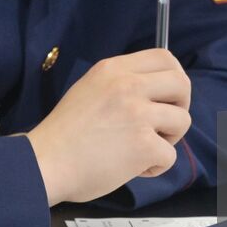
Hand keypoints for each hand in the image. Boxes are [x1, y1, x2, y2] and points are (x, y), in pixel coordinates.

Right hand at [25, 49, 191, 204]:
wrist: (44, 163)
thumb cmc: (64, 134)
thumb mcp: (89, 89)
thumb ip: (120, 84)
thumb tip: (154, 91)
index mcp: (113, 69)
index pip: (164, 57)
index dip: (174, 77)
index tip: (168, 96)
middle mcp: (128, 85)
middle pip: (181, 83)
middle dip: (181, 105)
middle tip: (164, 125)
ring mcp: (137, 114)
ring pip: (182, 120)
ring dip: (168, 139)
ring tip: (142, 149)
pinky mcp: (143, 144)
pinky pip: (170, 155)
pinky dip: (155, 167)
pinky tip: (133, 168)